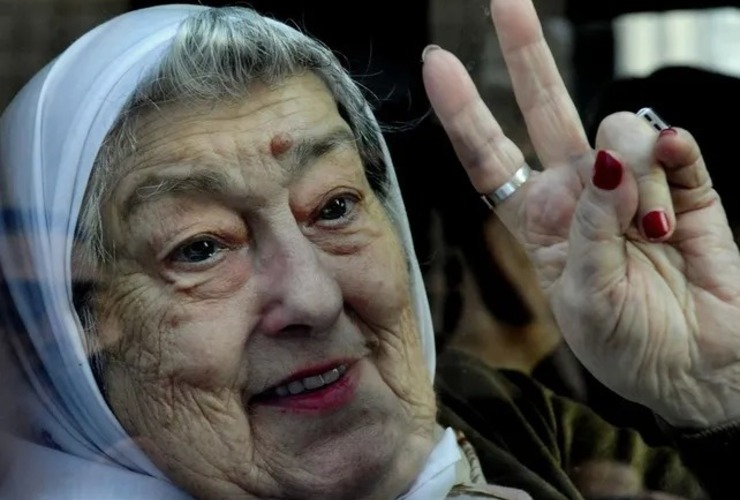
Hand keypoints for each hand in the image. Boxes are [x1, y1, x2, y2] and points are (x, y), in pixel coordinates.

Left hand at [422, 0, 739, 427]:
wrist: (695, 370)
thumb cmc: (626, 343)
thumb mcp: (585, 298)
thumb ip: (592, 228)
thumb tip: (615, 157)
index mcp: (540, 220)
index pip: (490, 156)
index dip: (463, 110)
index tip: (435, 61)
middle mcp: (579, 190)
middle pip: (546, 109)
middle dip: (525, 54)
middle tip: (507, 2)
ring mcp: (631, 183)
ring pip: (620, 132)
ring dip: (632, 179)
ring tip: (650, 238)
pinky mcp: (685, 186)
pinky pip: (678, 149)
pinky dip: (676, 159)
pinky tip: (675, 175)